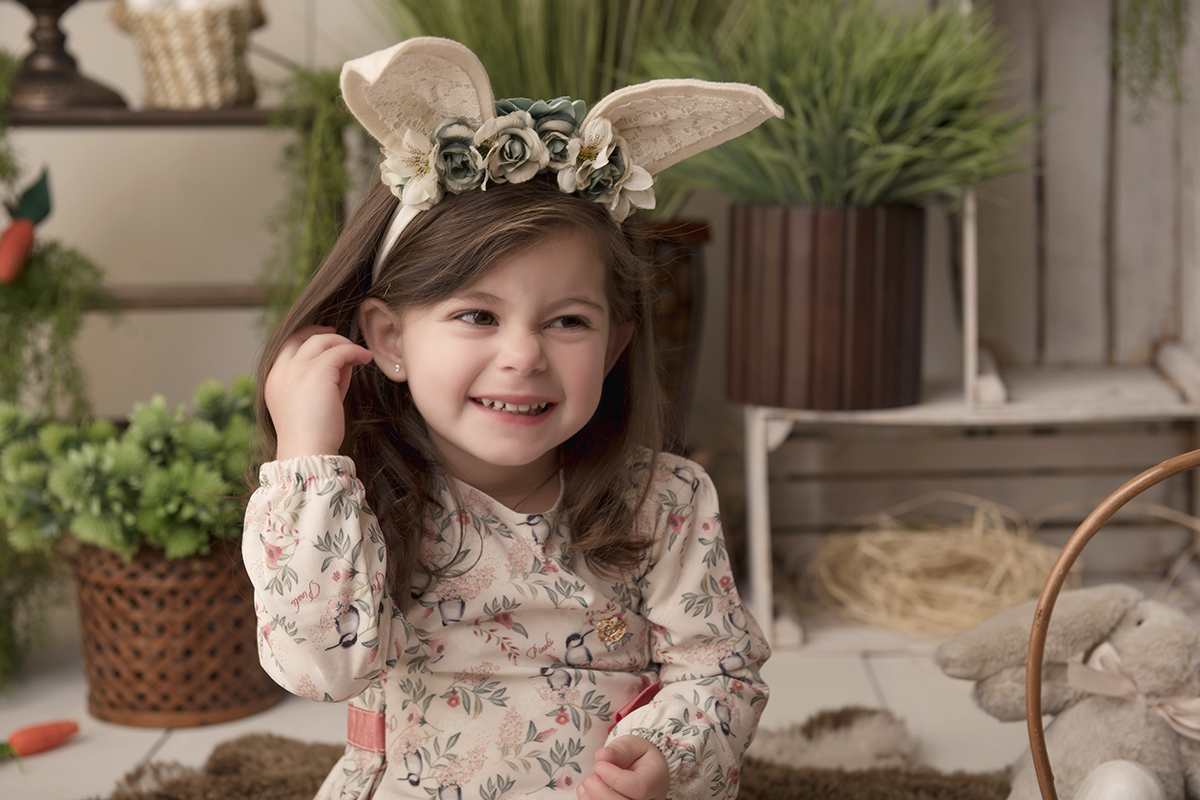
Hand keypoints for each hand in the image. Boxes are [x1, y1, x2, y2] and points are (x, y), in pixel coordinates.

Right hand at [264, 325, 373, 459]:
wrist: (309, 451)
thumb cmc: (313, 435)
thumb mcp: (313, 402)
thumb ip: (323, 380)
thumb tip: (343, 362)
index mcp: (274, 381)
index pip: (287, 347)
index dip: (306, 338)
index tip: (325, 339)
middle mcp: (281, 371)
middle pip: (301, 337)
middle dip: (325, 335)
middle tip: (344, 341)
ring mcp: (297, 369)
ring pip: (321, 340)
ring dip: (342, 343)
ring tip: (360, 354)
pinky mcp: (316, 371)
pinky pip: (339, 351)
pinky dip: (354, 351)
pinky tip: (365, 358)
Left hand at [578, 735, 668, 799]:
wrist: (643, 770)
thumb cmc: (638, 756)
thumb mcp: (633, 745)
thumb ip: (619, 750)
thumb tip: (602, 756)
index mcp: (656, 782)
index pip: (639, 788)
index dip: (615, 779)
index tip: (598, 766)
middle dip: (601, 793)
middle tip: (589, 778)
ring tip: (586, 784)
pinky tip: (585, 792)